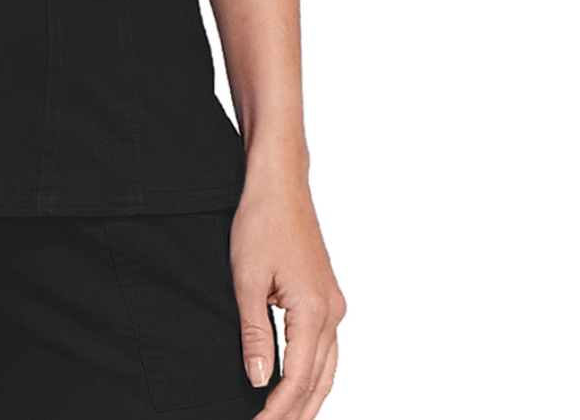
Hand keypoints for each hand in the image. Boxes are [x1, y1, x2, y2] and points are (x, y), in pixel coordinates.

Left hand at [231, 161, 347, 417]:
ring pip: (327, 370)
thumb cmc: (261, 221)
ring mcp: (333, 305)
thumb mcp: (247, 279)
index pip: (298, 379)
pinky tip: (299, 386)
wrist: (280, 183)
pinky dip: (314, 376)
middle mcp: (332, 312)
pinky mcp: (327, 297)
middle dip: (295, 413)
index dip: (277, 410)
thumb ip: (254, 333)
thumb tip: (258, 380)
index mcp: (314, 310)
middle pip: (318, 382)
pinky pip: (326, 350)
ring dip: (307, 400)